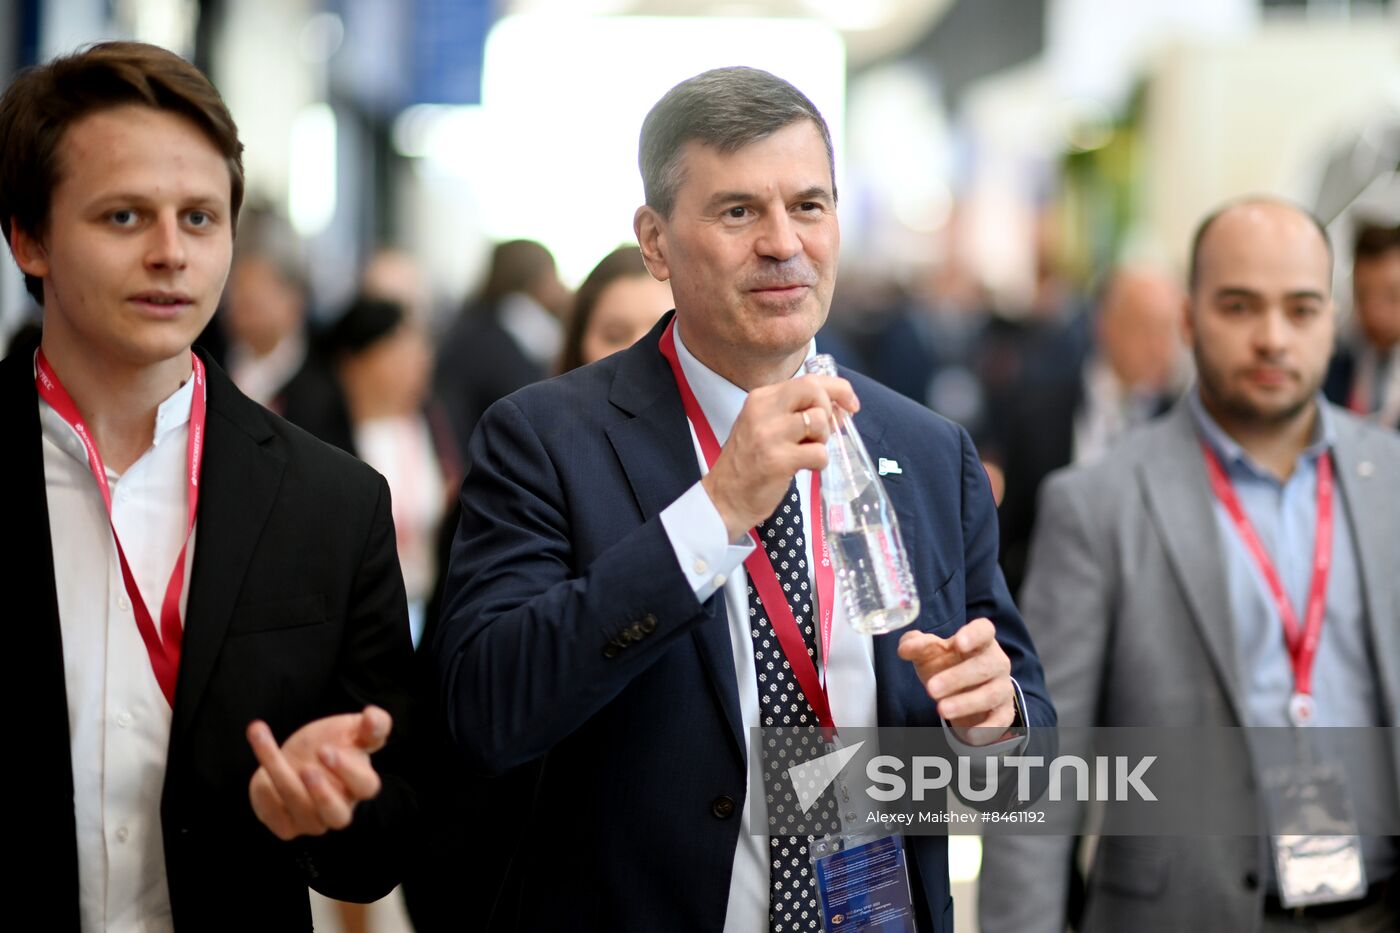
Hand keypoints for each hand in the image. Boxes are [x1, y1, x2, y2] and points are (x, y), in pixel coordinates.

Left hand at [246, 705, 391, 840]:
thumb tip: (372, 716)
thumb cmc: (333, 743)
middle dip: (322, 795)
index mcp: (360, 784)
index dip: (347, 771)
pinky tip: (259, 774)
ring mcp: (313, 821)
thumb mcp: (354, 728)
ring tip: (264, 739)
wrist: (300, 756)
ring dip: (280, 776)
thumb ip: (373, 723)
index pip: (365, 787)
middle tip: (306, 769)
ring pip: (300, 809)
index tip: (325, 749)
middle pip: (338, 816)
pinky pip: (276, 819)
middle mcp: (340, 808)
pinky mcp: (287, 825)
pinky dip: (266, 797)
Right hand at [701, 374, 858, 541]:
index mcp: (760, 398)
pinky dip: (820, 463)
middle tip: (824, 431)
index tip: (850, 403)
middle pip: (814, 390)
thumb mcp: (763, 425)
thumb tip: (838, 406)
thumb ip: (794, 411)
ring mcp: (769, 435)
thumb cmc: (748, 464)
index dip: (838, 389)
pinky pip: (819, 453)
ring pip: (819, 421)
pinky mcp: (778, 461)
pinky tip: (805, 468)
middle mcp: (763, 411)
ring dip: (823, 440)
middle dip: (830, 410)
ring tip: (807, 452)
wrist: (724, 499)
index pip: (808, 380)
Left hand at [898, 619, 1015, 745]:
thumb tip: (905, 649)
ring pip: (992, 693)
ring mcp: (1002, 686)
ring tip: (941, 710)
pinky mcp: (1004, 711)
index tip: (958, 642)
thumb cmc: (946, 665)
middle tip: (931, 689)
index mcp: (980, 640)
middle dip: (957, 677)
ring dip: (966, 703)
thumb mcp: (928, 653)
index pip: (984, 630)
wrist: (961, 692)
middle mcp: (996, 661)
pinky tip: (970, 735)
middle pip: (984, 666)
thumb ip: (916, 645)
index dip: (974, 634)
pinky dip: (987, 729)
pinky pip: (1001, 720)